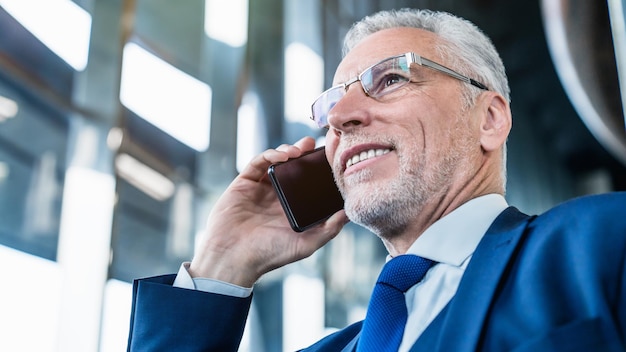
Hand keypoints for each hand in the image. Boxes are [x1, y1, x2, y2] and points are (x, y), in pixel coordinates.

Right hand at [188, 137, 348, 286]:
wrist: (233, 257)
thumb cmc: (269, 255)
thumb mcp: (307, 244)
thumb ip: (329, 229)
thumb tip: (350, 212)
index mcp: (293, 207)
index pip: (310, 182)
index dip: (320, 169)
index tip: (333, 158)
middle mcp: (278, 195)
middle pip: (294, 167)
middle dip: (306, 154)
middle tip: (317, 145)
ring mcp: (261, 187)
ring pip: (278, 161)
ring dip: (289, 150)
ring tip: (300, 150)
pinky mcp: (244, 182)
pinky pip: (259, 162)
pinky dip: (271, 154)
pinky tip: (283, 155)